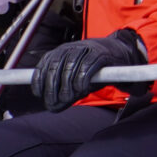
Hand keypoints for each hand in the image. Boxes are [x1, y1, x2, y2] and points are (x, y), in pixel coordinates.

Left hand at [30, 29, 146, 110]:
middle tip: (53, 102)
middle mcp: (70, 48)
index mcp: (60, 52)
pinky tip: (82, 89)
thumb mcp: (75, 81)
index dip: (39, 79)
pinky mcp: (99, 54)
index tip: (39, 94)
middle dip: (52, 86)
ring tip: (67, 98)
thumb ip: (65, 93)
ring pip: (70, 66)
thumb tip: (52, 107)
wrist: (118, 55)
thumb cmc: (93, 69)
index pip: (45, 64)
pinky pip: (87, 66)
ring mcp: (84, 49)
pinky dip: (82, 79)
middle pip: (55, 66)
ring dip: (66, 85)